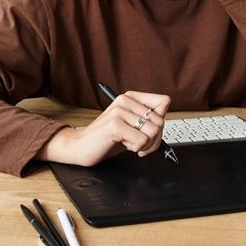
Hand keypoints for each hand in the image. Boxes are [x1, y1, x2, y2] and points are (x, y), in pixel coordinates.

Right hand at [37, 91, 170, 166]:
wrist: (80, 146)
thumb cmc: (107, 138)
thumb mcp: (131, 126)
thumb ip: (148, 120)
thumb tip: (164, 120)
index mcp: (130, 97)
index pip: (164, 102)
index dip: (161, 120)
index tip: (149, 131)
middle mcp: (125, 100)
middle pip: (161, 121)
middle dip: (154, 139)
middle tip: (139, 144)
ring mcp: (120, 111)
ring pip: (153, 131)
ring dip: (145, 145)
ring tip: (130, 144)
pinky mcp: (115, 125)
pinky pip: (142, 140)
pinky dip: (135, 148)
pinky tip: (123, 144)